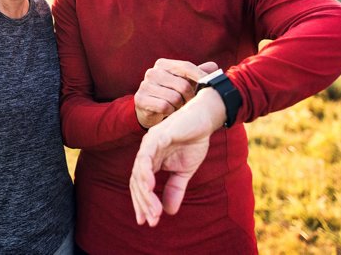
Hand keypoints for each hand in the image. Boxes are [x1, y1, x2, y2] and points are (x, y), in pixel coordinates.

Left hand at [130, 87, 226, 225]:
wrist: (205, 119)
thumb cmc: (193, 141)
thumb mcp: (185, 171)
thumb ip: (175, 188)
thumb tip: (168, 212)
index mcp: (149, 160)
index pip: (139, 185)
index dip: (142, 203)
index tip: (146, 221)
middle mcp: (145, 153)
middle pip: (136, 182)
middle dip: (142, 203)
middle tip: (150, 220)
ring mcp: (148, 144)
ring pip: (139, 172)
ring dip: (145, 193)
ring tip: (153, 211)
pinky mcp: (157, 136)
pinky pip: (146, 156)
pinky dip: (145, 171)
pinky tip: (149, 186)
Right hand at [134, 60, 218, 127]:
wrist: (151, 111)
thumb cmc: (171, 94)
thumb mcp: (185, 83)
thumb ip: (198, 74)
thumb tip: (213, 66)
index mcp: (163, 64)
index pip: (186, 66)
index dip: (200, 76)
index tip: (210, 85)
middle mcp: (152, 72)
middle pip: (183, 85)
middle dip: (189, 97)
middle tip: (188, 102)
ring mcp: (144, 85)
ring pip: (174, 98)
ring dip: (179, 106)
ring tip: (177, 107)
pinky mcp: (140, 99)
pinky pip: (164, 106)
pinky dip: (170, 112)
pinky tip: (168, 112)